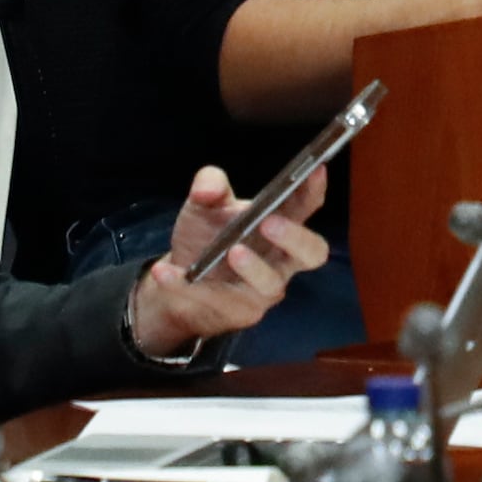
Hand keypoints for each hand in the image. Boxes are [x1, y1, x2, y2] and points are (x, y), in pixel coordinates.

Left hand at [128, 162, 328, 357]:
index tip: (316, 169)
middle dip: (295, 238)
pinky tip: (165, 271)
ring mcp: (264, 289)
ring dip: (253, 268)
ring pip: (270, 284)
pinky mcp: (239, 312)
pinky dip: (188, 285)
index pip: (306, 205)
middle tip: (270, 223)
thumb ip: (209, 186)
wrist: (180, 279)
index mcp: (280, 224)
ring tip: (232, 251)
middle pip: (312, 253)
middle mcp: (281, 259)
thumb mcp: (203, 205)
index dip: (314, 189)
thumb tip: (208, 187)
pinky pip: (218, 300)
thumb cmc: (206, 236)